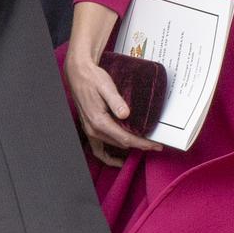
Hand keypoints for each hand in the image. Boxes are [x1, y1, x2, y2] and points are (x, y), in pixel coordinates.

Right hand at [65, 51, 161, 165]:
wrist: (78, 74)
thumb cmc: (92, 78)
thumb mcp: (106, 86)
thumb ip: (116, 101)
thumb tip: (125, 114)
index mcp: (98, 121)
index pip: (124, 138)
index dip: (141, 143)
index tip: (154, 145)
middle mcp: (93, 129)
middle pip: (120, 144)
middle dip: (139, 146)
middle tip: (155, 145)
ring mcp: (90, 130)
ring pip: (112, 146)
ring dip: (128, 148)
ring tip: (143, 147)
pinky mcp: (90, 128)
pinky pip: (98, 149)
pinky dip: (108, 156)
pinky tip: (118, 158)